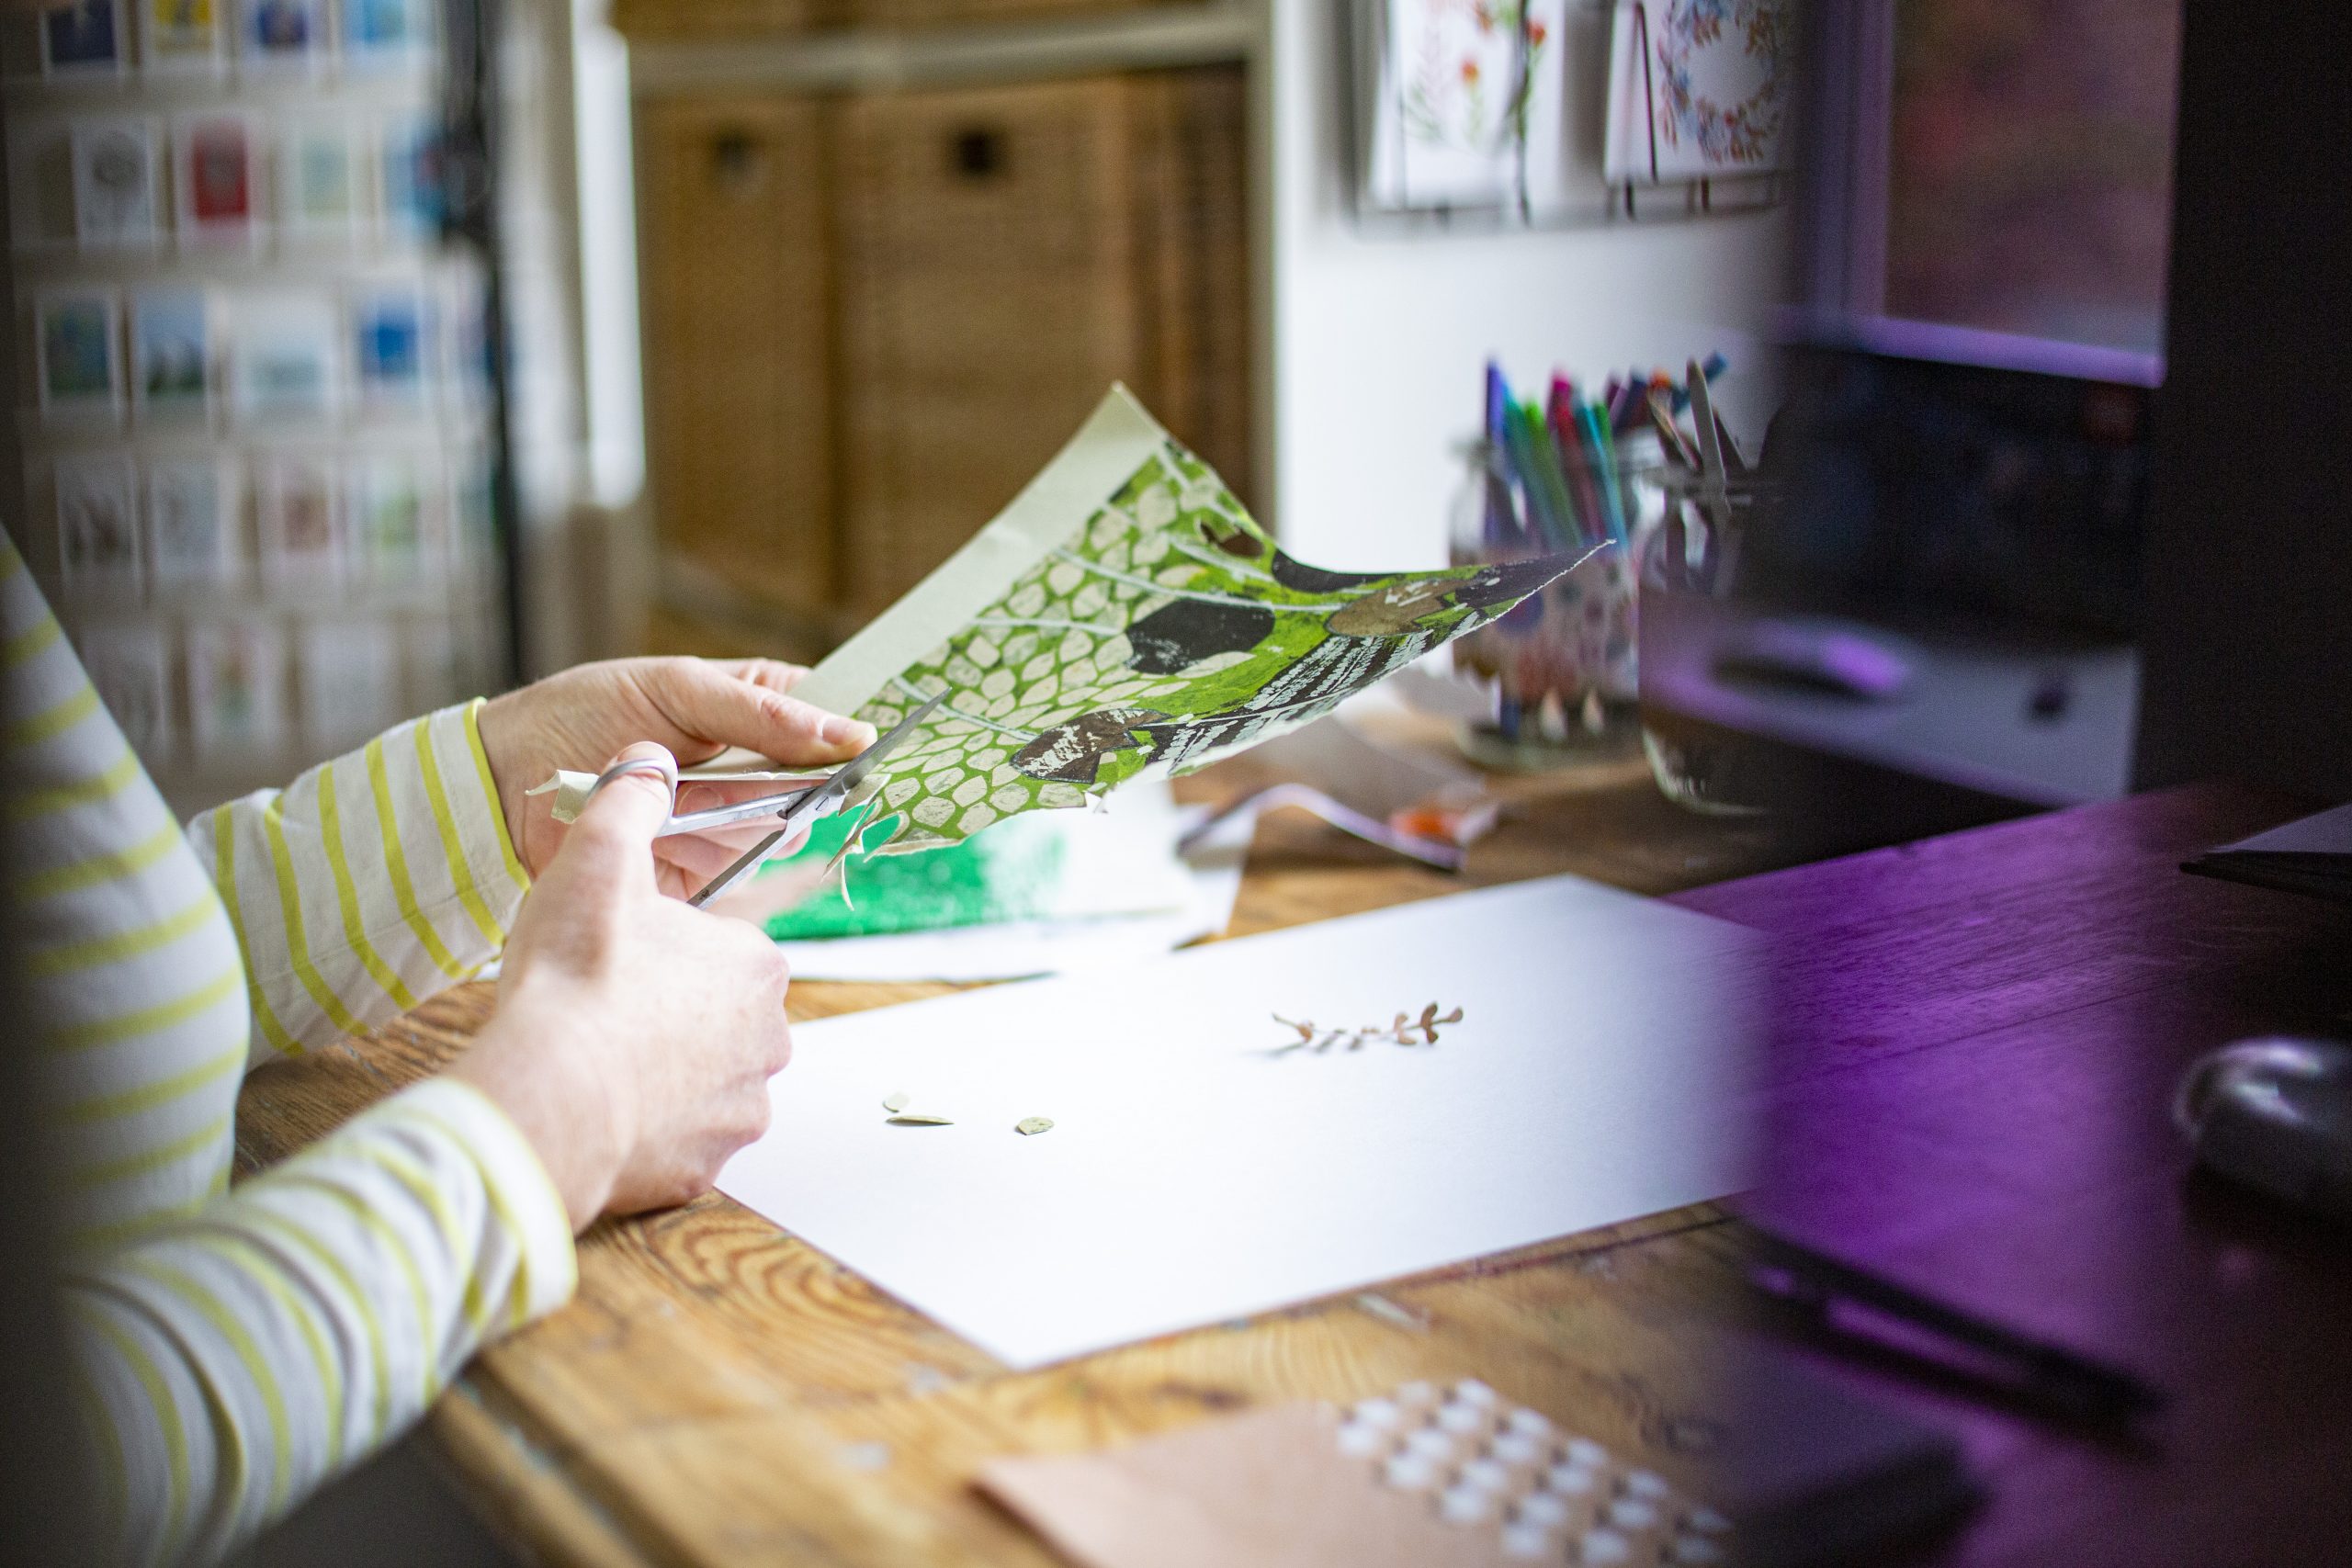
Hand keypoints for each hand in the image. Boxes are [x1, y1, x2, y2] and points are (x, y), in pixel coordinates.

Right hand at [449, 742, 795, 1223]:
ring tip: (603, 1059)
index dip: (669, 948)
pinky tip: (607, 1110)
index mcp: (755, 964)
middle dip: (674, 1011)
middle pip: (722, 1015)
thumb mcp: (598, 860)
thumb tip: (651, 757)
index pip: (725, 948)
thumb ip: (630, 800)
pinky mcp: (704, 1165)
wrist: (547, 1094)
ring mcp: (740, 1108)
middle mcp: (768, 1039)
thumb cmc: (576, 977)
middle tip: (608, 1007)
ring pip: (707, 1077)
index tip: (624, 956)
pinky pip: (682, 1138)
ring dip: (666, 1070)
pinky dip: (651, 1128)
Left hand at [474, 657, 876, 895]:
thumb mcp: (676, 687)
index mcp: (758, 709)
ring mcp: (729, 823)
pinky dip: (705, 854)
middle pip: (820, 786)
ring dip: (732, 815)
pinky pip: (736, 873)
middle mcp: (755, 771)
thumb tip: (851, 733)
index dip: (859, 734)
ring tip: (679, 798)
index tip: (876, 743)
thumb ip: (762, 711)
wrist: (505, 783)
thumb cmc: (583, 711)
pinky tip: (666, 833)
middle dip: (795, 783)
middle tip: (743, 768)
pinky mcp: (703, 872)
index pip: (834, 720)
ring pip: (779, 832)